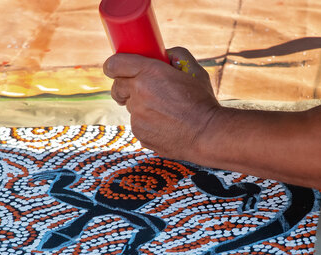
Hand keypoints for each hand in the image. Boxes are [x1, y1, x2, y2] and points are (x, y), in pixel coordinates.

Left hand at [103, 47, 221, 161]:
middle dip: (125, 88)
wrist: (208, 134)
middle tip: (139, 91)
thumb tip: (164, 55)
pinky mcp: (139, 134)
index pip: (114, 64)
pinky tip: (166, 126)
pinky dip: (148, 125)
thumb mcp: (194, 71)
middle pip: (117, 88)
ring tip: (165, 112)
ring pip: (131, 108)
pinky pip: (138, 126)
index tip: (115, 69)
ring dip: (141, 108)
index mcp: (149, 72)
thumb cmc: (203, 102)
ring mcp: (137, 116)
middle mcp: (139, 92)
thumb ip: (176, 56)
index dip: (113, 66)